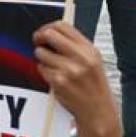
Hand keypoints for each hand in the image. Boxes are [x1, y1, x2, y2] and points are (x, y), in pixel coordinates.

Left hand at [33, 21, 120, 136]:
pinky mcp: (58, 81)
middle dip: (39, 37)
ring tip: (53, 66)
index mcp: (89, 49)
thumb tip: (51, 31)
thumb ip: (75, 45)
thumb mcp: (93, 60)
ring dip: (42, 58)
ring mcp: (69, 69)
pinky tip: (55, 78)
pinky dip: (44, 71)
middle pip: (49, 34)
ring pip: (41, 52)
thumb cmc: (93, 84)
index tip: (43, 32)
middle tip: (37, 42)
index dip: (48, 26)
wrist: (98, 110)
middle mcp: (80, 57)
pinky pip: (41, 68)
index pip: (63, 26)